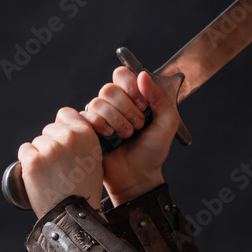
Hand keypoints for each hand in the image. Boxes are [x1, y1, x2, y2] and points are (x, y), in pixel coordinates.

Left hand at [17, 108, 103, 217]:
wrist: (73, 214)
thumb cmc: (84, 190)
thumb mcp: (95, 160)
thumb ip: (83, 141)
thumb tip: (67, 129)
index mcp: (87, 135)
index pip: (66, 113)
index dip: (62, 126)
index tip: (63, 141)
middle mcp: (69, 138)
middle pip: (49, 129)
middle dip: (51, 143)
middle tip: (58, 165)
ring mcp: (50, 149)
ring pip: (37, 141)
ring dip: (39, 154)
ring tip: (51, 174)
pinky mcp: (33, 161)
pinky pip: (25, 150)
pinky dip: (28, 162)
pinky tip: (39, 175)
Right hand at [81, 68, 179, 204]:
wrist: (138, 176)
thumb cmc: (153, 151)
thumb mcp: (167, 124)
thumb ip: (160, 98)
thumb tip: (142, 74)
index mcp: (132, 98)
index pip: (122, 75)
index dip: (131, 86)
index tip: (143, 105)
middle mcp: (114, 104)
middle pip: (109, 88)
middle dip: (126, 108)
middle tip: (138, 125)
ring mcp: (99, 116)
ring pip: (96, 102)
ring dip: (115, 120)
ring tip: (127, 135)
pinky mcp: (87, 129)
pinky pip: (84, 116)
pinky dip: (100, 126)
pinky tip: (110, 137)